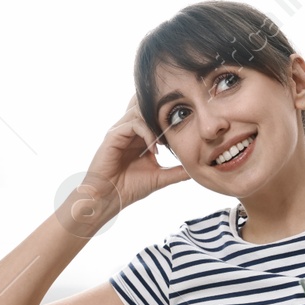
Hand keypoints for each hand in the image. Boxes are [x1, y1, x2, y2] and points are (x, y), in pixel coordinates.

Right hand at [62, 94, 189, 236]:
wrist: (109, 198)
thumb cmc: (130, 187)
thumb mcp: (160, 177)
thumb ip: (176, 171)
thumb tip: (194, 169)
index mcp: (140, 136)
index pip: (153, 115)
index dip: (168, 117)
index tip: (185, 127)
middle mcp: (129, 130)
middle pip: (145, 107)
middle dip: (163, 114)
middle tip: (179, 126)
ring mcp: (120, 131)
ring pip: (140, 112)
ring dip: (156, 123)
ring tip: (166, 141)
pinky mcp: (113, 135)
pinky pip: (133, 124)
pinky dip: (148, 133)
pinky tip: (155, 149)